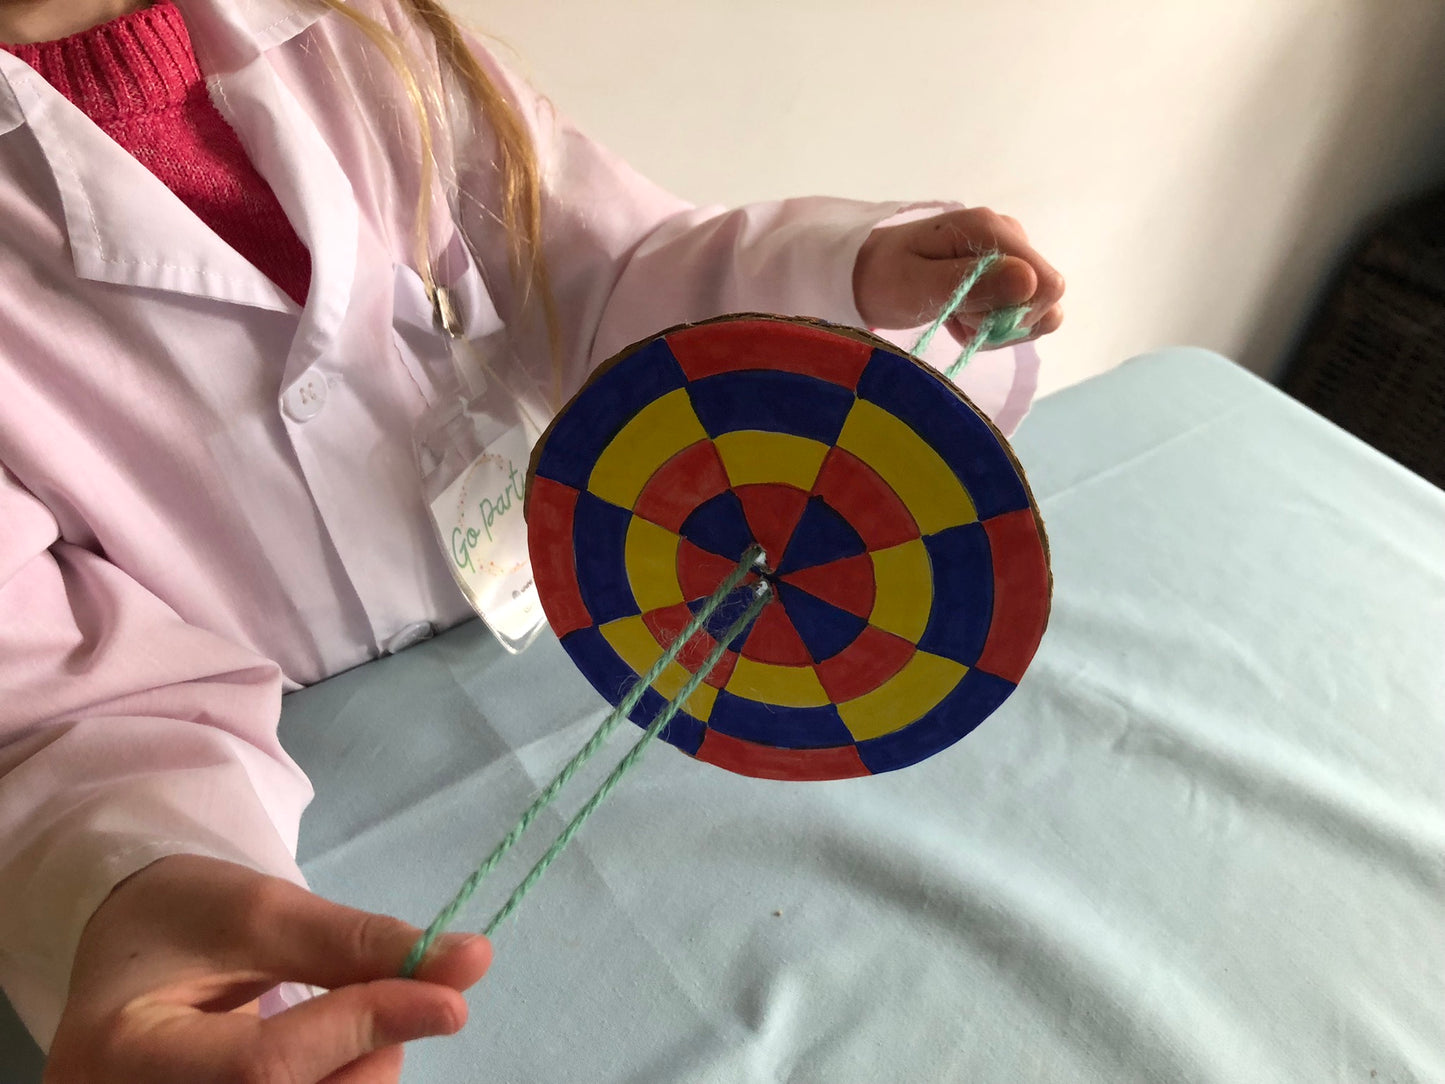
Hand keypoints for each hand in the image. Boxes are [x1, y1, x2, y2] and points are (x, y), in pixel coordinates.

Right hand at [44, 854, 491, 1082]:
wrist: (129, 948)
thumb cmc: (181, 916)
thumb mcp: (264, 911)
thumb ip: (361, 945)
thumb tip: (471, 961)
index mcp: (121, 1055)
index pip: (263, 1066)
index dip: (365, 1028)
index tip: (449, 1000)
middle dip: (368, 1052)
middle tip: (391, 996)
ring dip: (361, 1072)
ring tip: (351, 1018)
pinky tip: (337, 1055)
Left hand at [853, 206, 1064, 345]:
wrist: (867, 274)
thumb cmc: (885, 279)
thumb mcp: (918, 286)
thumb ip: (972, 284)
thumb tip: (1031, 282)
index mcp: (992, 230)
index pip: (1047, 286)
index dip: (1013, 315)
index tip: (967, 316)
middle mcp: (1011, 236)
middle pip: (1044, 301)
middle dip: (1000, 323)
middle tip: (955, 317)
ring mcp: (1011, 255)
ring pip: (1033, 312)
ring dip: (992, 327)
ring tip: (954, 316)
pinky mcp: (1006, 274)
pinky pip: (1018, 314)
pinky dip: (988, 326)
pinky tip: (959, 316)